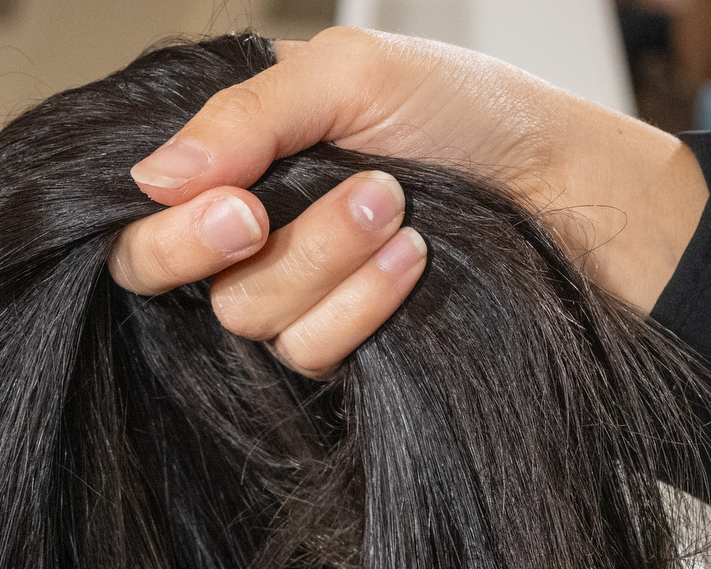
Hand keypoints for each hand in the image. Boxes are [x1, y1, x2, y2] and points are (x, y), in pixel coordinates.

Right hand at [107, 27, 708, 372]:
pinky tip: (413, 258)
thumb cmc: (468, 113)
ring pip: (248, 314)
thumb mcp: (352, 75)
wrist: (568, 184)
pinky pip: (308, 351)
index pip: (141, 212)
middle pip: (166, 275)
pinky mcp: (341, 347)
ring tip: (395, 202)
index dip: (165, 226)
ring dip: (322, 256)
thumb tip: (153, 177)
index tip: (230, 205)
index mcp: (236, 157)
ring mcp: (293, 294)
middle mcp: (250, 231)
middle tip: (258, 213)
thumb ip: (245, 116)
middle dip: (214, 247)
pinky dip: (361, 303)